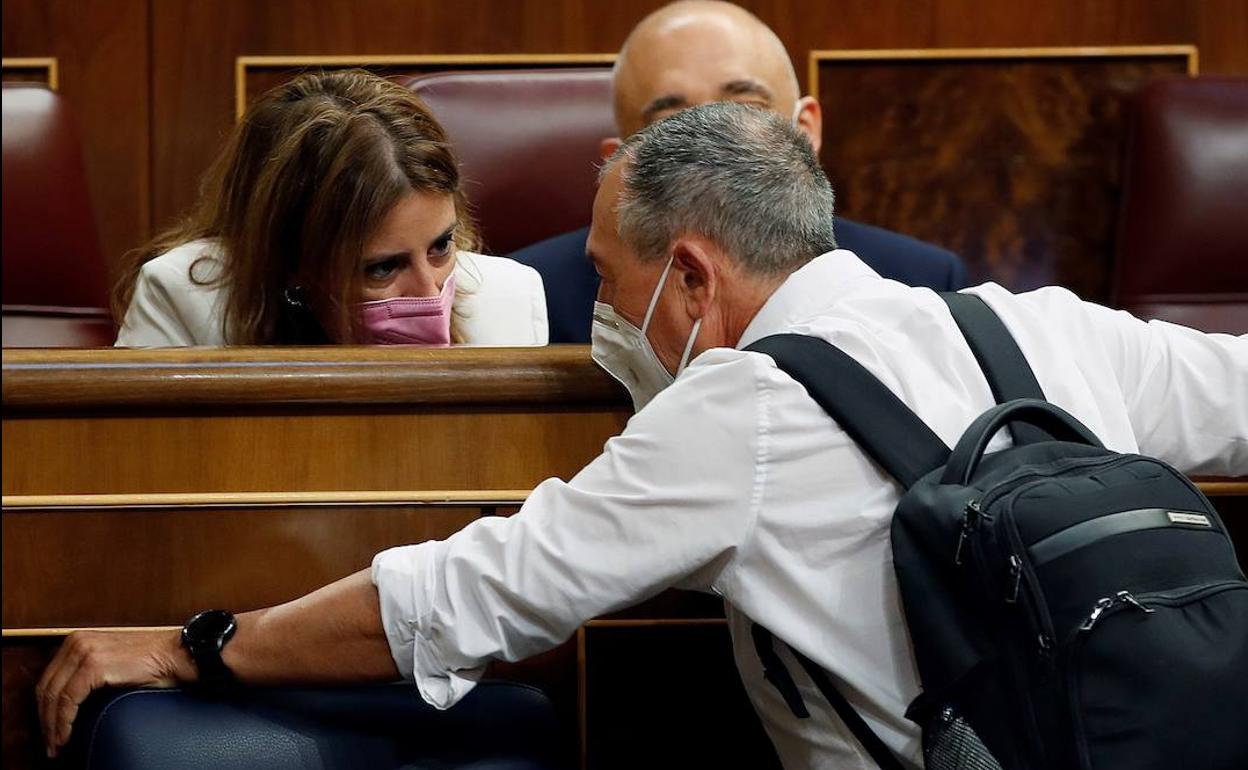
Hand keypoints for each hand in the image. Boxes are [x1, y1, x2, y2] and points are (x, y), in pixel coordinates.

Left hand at [35, 629, 193, 757]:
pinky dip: (64, 721)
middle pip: (46, 688)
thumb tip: (72, 699)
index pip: (49, 679)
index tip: (49, 727)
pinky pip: (69, 700)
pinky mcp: (93, 665)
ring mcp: (85, 651)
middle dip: (45, 719)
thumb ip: (90, 671)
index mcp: (80, 640)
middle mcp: (78, 642)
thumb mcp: (112, 662)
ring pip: (54, 696)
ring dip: (52, 725)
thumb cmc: (154, 661)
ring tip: (57, 744)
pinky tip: (66, 735)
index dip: (44, 707)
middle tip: (50, 741)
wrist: (177, 654)